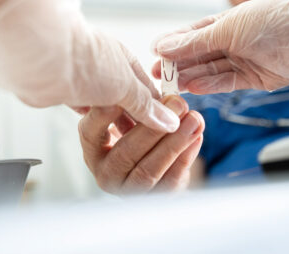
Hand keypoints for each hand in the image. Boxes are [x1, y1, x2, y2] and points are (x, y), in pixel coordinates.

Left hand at [0, 0, 179, 131]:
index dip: (160, 109)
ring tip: (130, 143)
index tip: (170, 127)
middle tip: (152, 142)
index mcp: (126, 61)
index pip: (149, 90)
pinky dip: (98, 122)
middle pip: (129, 100)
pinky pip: (89, 111)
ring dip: (118, 123)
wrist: (42, 59)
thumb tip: (169, 120)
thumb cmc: (87, 61)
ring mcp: (88, 81)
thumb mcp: (126, 85)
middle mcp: (108, 69)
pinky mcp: (70, 92)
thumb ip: (146, 104)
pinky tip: (104, 133)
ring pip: (109, 107)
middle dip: (140, 119)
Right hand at [78, 95, 203, 194]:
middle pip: (126, 152)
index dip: (107, 113)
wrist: (155, 166)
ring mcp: (129, 190)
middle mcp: (105, 173)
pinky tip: (197, 135)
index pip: (92, 131)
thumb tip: (154, 90)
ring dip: (175, 141)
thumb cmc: (139, 133)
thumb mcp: (129, 117)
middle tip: (177, 103)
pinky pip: (171, 179)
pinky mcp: (154, 198)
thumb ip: (136, 105)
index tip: (130, 93)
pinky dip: (186, 155)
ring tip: (194, 118)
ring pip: (149, 169)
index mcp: (93, 148)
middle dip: (155, 126)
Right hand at [153, 0, 288, 93]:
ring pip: (209, 70)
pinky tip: (193, 87)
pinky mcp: (252, 78)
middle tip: (156, 74)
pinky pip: (226, 82)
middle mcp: (231, 41)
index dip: (172, 42)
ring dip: (189, 76)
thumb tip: (164, 46)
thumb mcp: (225, 29)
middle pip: (198, 54)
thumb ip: (194, 41)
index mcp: (224, 23)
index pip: (191, 34)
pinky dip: (209, 85)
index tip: (153, 51)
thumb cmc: (268, 22)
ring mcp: (241, 60)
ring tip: (170, 84)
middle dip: (177, 63)